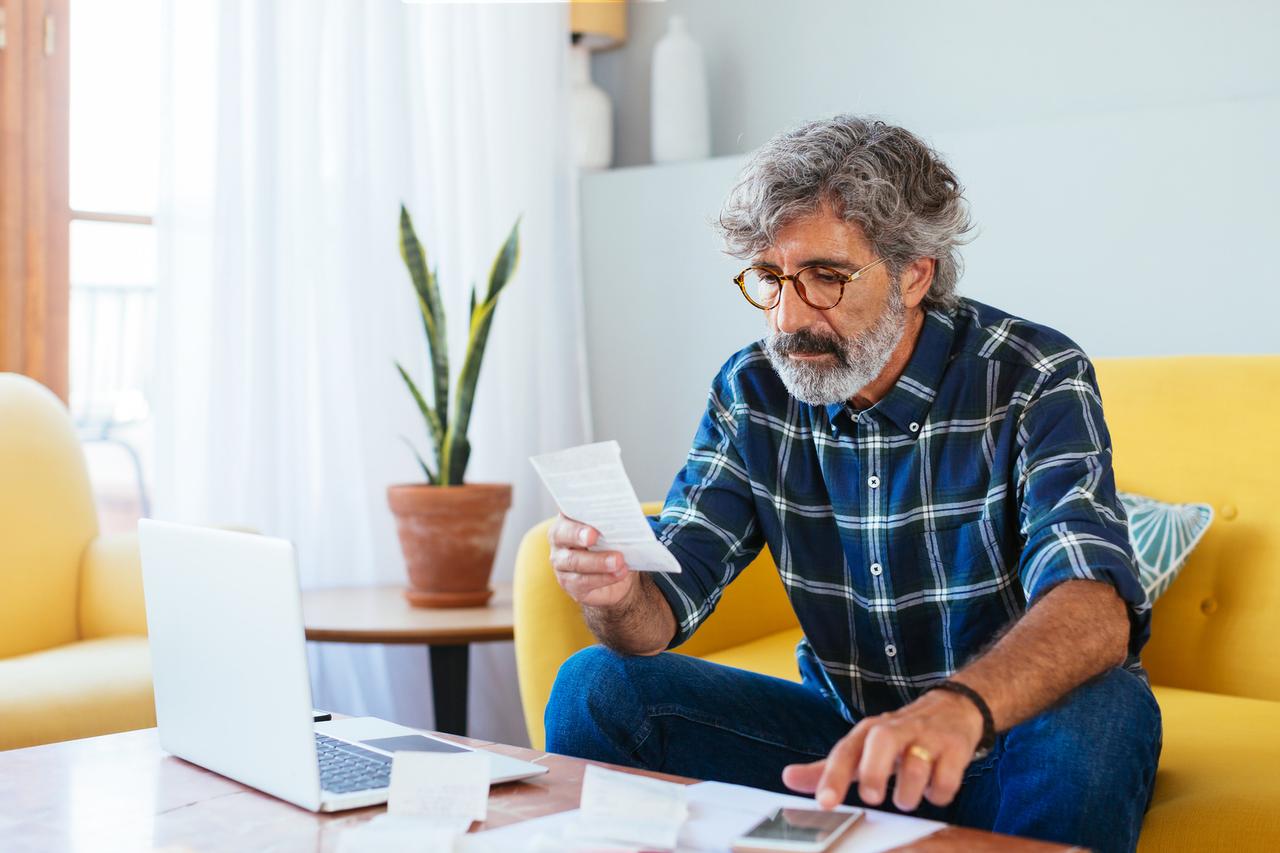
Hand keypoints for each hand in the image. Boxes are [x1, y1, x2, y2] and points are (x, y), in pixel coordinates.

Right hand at [547, 513, 635, 607]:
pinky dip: (603, 578)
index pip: (565, 506)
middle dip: (578, 534)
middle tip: (593, 536)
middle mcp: (559, 537)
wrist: (616, 573)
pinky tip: (619, 573)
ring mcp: (560, 561)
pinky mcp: (568, 582)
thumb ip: (615, 521)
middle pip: (562, 534)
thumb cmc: (614, 542)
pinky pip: (582, 581)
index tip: (586, 507)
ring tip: (618, 561)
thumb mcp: (616, 529)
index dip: (573, 506)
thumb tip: (626, 516)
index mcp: (569, 516)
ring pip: (574, 561)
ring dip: (598, 561)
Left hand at [782, 688, 983, 811]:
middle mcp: (894, 731)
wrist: (952, 709)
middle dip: (874, 772)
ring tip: (906, 799)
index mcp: (868, 733)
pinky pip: (947, 777)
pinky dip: (939, 792)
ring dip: (909, 791)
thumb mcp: (863, 748)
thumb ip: (828, 767)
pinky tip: (935, 791)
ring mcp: (926, 738)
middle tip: (871, 797)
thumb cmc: (898, 737)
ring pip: (917, 764)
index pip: (845, 751)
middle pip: (881, 743)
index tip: (824, 802)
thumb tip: (787, 778)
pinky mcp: (955, 748)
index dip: (832, 776)